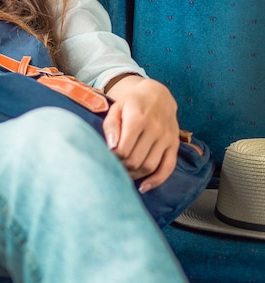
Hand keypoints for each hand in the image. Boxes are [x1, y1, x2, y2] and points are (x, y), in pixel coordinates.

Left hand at [103, 76, 179, 192]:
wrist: (157, 95)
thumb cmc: (132, 104)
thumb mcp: (116, 108)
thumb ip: (111, 127)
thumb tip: (111, 147)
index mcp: (138, 118)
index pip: (123, 149)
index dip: (113, 157)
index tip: (108, 157)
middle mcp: (155, 128)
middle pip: (135, 160)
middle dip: (122, 167)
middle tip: (115, 166)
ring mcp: (167, 137)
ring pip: (149, 166)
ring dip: (135, 175)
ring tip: (126, 173)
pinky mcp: (174, 144)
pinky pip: (168, 168)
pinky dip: (157, 180)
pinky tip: (145, 187)